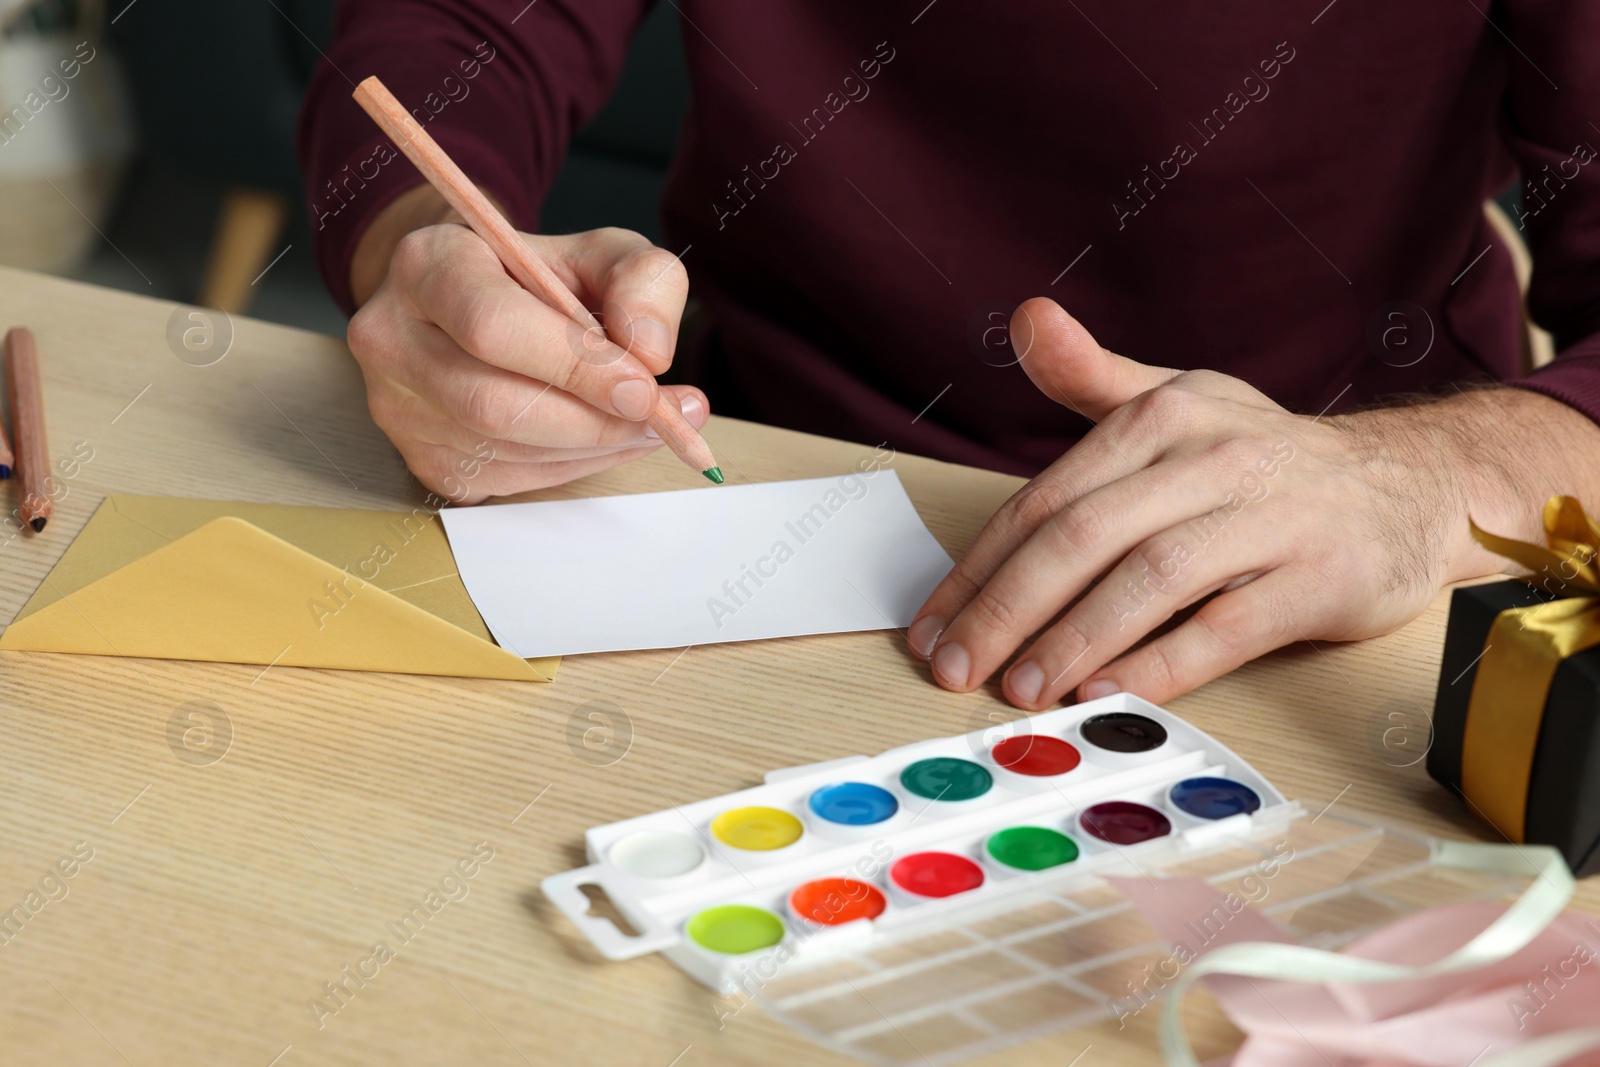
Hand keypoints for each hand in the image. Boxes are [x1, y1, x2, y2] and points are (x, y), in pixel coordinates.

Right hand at [348, 212, 706, 502]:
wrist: (478, 304)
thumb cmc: (540, 277)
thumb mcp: (602, 253)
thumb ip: (643, 282)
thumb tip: (651, 353)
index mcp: (427, 265)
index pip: (494, 326)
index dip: (576, 366)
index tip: (645, 388)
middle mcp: (392, 337)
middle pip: (497, 404)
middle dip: (596, 420)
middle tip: (666, 418)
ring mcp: (397, 407)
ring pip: (506, 451)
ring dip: (594, 447)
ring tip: (647, 423)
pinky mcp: (421, 459)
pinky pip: (508, 479)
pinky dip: (572, 465)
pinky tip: (603, 437)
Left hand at [907, 297, 1519, 708]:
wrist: (1409, 484)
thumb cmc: (1264, 455)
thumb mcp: (1179, 398)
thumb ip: (1092, 375)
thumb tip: (1025, 320)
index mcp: (1162, 416)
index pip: (1045, 498)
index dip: (980, 568)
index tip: (932, 626)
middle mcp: (1213, 457)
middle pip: (1084, 537)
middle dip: (1007, 609)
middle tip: (956, 668)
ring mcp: (1270, 517)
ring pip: (1148, 581)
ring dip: (1073, 641)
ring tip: (1019, 690)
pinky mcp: (1319, 578)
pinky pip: (1225, 628)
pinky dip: (1162, 663)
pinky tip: (1108, 692)